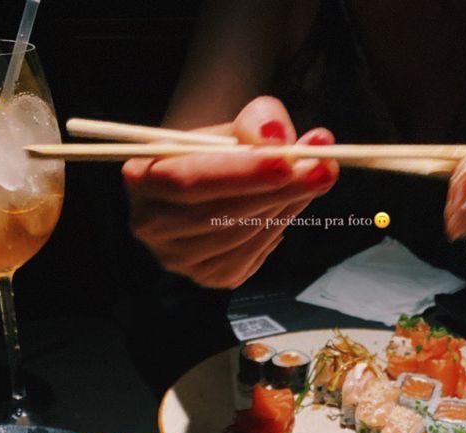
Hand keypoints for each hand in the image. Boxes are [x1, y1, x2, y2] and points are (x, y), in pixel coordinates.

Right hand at [122, 96, 338, 287]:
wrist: (209, 179)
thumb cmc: (218, 150)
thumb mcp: (234, 123)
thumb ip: (256, 122)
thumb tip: (279, 138)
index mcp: (142, 178)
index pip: (188, 180)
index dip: (239, 173)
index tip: (288, 159)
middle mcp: (151, 225)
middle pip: (217, 215)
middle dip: (276, 191)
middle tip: (324, 167)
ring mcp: (179, 259)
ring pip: (239, 237)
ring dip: (284, 207)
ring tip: (314, 177)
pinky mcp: (210, 277)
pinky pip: (251, 256)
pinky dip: (279, 226)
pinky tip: (291, 204)